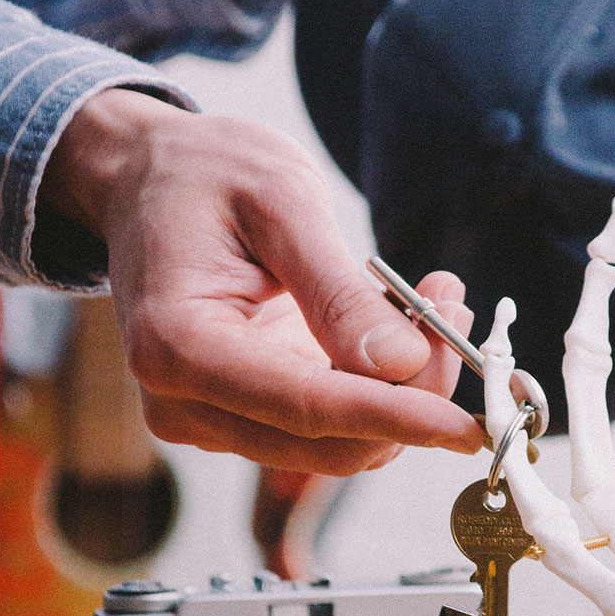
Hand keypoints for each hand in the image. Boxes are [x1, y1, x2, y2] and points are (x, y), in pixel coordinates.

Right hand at [40, 89, 482, 474]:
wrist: (147, 179)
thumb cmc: (204, 174)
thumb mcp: (281, 201)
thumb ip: (338, 290)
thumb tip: (402, 363)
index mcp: (177, 345)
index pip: (306, 407)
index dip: (396, 417)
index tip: (467, 424)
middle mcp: (184, 400)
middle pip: (328, 439)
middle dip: (411, 393)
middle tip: (456, 311)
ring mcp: (208, 416)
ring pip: (336, 441)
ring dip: (404, 388)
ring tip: (436, 301)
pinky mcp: (238, 413)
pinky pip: (326, 422)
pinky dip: (379, 385)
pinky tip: (402, 322)